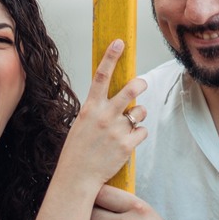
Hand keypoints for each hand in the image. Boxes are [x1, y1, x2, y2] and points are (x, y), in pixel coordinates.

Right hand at [60, 42, 146, 189]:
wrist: (76, 177)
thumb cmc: (77, 150)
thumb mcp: (82, 123)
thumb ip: (97, 109)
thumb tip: (114, 98)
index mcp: (90, 108)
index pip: (101, 76)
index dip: (111, 57)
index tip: (119, 42)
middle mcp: (104, 116)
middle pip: (130, 90)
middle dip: (140, 84)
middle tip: (141, 84)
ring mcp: (116, 130)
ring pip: (140, 112)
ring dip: (139, 115)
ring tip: (129, 124)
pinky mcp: (126, 146)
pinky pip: (142, 132)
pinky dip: (138, 134)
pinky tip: (128, 141)